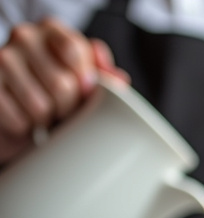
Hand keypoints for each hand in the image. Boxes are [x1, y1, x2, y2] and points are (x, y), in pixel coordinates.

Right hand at [0, 18, 126, 162]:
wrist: (16, 108)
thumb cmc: (55, 88)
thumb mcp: (82, 76)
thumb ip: (103, 74)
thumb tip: (118, 80)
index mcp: (52, 30)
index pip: (75, 51)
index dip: (85, 80)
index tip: (85, 90)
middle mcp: (24, 37)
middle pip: (62, 84)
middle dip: (69, 106)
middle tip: (64, 107)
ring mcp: (2, 60)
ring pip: (41, 106)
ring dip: (48, 119)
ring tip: (45, 113)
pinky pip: (20, 120)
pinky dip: (27, 128)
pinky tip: (26, 119)